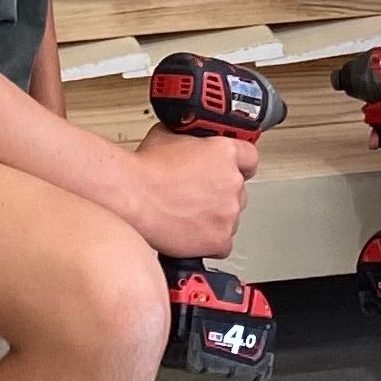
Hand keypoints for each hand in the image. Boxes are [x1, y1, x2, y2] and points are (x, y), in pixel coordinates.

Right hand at [124, 124, 256, 260]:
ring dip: (215, 218)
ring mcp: (227, 212)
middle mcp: (231, 181)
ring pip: (231, 218)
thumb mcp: (168, 135)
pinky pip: (223, 244)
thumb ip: (190, 138)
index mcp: (224, 153)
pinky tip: (191, 233)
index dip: (239, 165)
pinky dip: (209, 242)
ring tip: (188, 215)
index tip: (233, 170)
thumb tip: (188, 140)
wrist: (131, 196)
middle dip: (221, 194)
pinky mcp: (218, 238)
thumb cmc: (144, 169)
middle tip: (198, 196)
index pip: (250, 158)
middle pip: (239, 191)